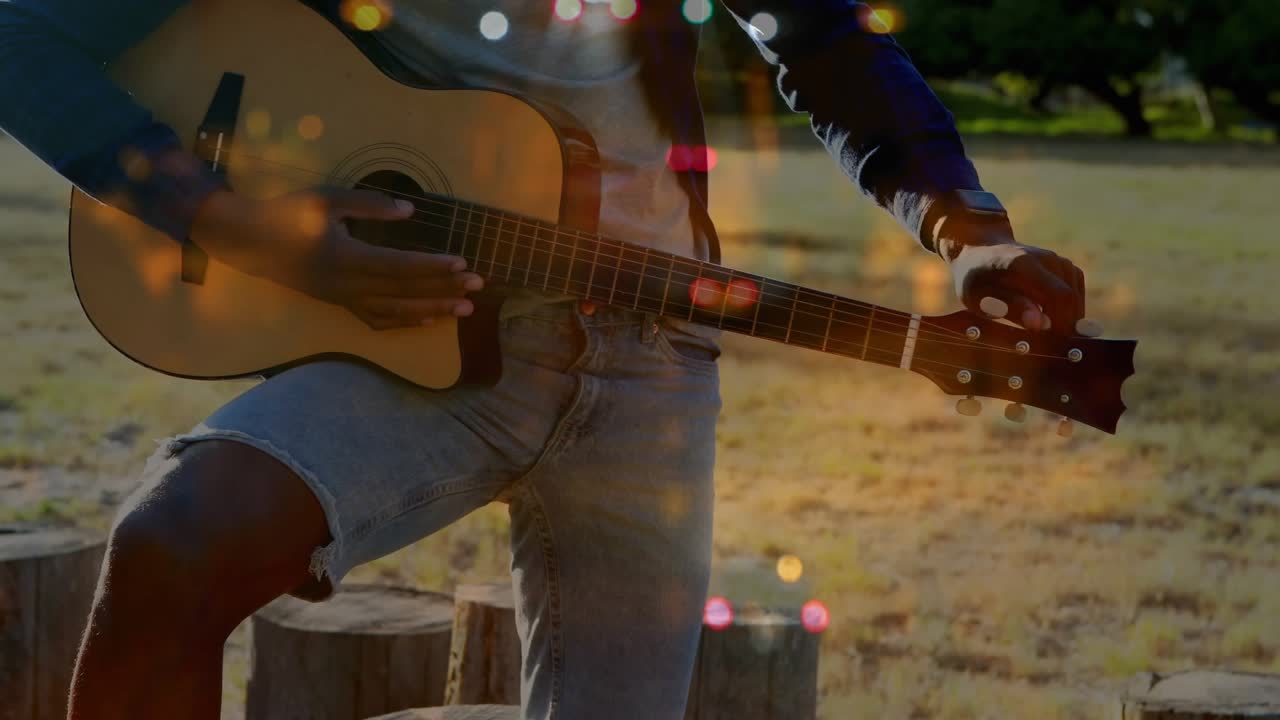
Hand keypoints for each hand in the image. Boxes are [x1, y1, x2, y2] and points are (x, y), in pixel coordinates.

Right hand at [190, 188, 483, 329]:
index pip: (400, 266)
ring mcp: (343, 300)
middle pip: (405, 292)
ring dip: (432, 310)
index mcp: (347, 257)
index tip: (462, 264)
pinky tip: (427, 319)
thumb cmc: (289, 213)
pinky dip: (405, 322)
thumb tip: (410, 211)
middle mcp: (348, 286)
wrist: (249, 242)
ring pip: (395, 312)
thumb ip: (370, 205)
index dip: (433, 266)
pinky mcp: (339, 304)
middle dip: (443, 290)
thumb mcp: (328, 199)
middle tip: (477, 287)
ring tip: (463, 309)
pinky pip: (377, 320)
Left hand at [948, 240, 1085, 333]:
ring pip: (1076, 297)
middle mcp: (1046, 258)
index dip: (1063, 323)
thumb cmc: (975, 278)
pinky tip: (1054, 321)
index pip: (1060, 296)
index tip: (1053, 345)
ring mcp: (1058, 260)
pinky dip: (1070, 310)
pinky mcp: (1064, 266)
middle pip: (1071, 298)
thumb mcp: (980, 297)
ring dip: (1067, 319)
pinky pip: (1076, 292)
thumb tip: (1041, 325)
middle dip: (1065, 326)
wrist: (981, 250)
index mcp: (1023, 264)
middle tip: (1048, 346)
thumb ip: (1011, 308)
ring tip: (1047, 335)